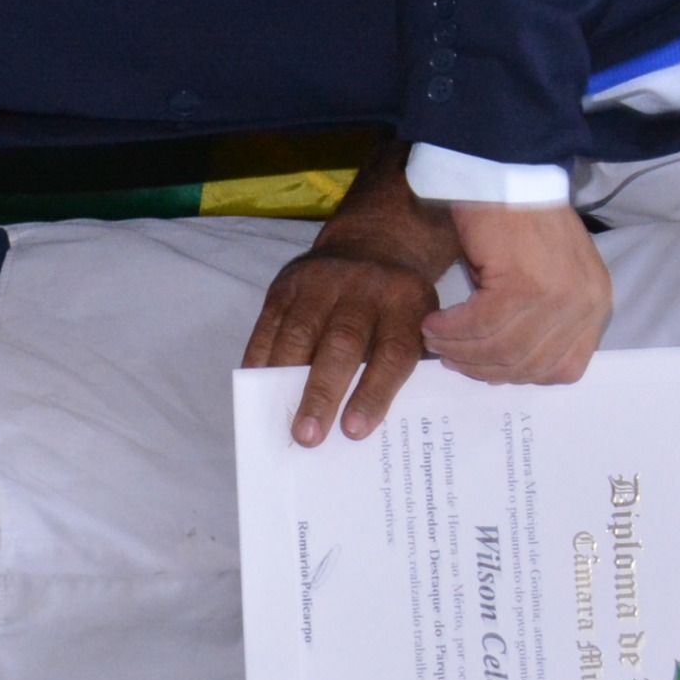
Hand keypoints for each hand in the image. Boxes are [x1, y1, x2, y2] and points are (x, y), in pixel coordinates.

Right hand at [244, 142, 461, 445]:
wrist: (375, 242)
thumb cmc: (398, 306)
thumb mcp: (422, 326)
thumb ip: (409, 368)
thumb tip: (368, 428)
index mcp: (406, 304)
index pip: (392, 352)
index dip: (373, 393)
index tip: (354, 431)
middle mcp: (364, 289)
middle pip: (342, 343)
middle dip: (323, 393)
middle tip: (309, 437)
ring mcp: (321, 282)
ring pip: (300, 334)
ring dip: (286, 382)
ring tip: (284, 423)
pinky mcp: (288, 283)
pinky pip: (269, 325)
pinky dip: (261, 360)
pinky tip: (258, 391)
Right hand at [430, 200, 610, 386]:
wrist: (509, 171)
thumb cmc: (522, 219)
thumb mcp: (548, 276)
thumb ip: (541, 320)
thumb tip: (504, 364)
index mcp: (597, 306)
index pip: (564, 368)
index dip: (519, 375)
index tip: (485, 367)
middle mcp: (587, 305)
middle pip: (529, 365)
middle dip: (483, 366)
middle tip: (449, 355)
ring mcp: (559, 296)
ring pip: (502, 349)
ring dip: (461, 348)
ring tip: (435, 337)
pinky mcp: (526, 284)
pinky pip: (481, 325)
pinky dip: (452, 329)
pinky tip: (434, 322)